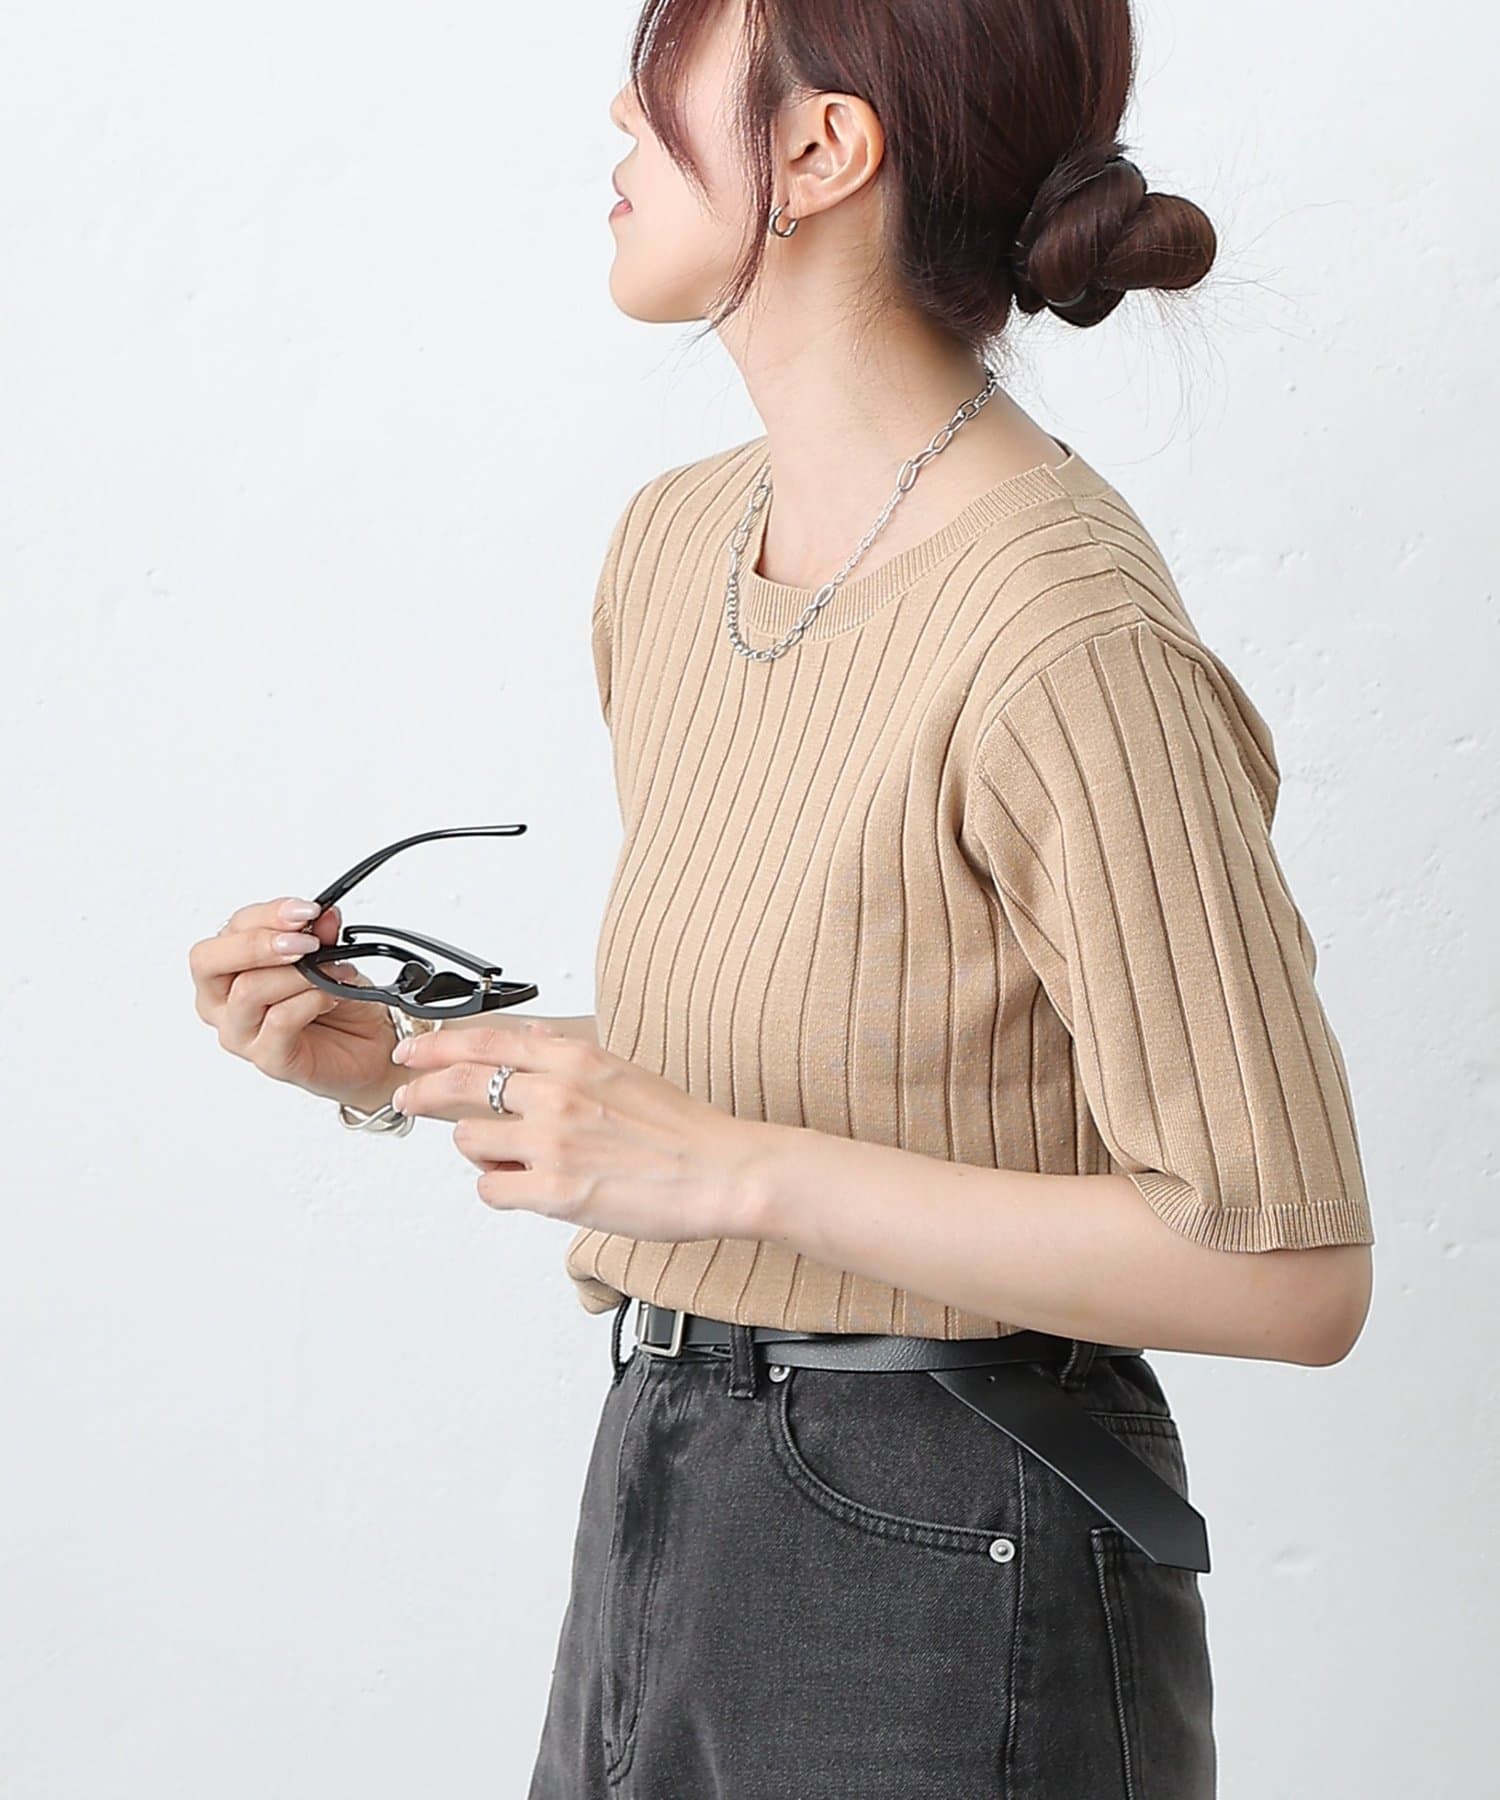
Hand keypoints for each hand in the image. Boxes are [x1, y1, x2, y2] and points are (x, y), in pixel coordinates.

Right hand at [189, 895, 408, 1111]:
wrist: (366, 1048)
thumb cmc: (335, 1003)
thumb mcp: (330, 957)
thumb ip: (321, 935)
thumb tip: (324, 916)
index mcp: (227, 968)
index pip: (228, 931)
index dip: (267, 915)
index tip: (307, 911)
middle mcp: (222, 1002)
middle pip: (208, 961)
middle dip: (260, 944)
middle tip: (307, 942)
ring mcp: (240, 1033)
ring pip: (248, 990)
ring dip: (298, 974)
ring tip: (333, 971)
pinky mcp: (267, 1059)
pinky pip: (279, 1021)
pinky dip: (311, 1001)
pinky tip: (331, 996)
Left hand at [388, 1018, 762, 1242]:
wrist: (722, 1172)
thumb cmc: (681, 1130)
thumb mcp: (622, 1070)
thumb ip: (568, 1057)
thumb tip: (529, 1043)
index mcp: (575, 1059)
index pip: (486, 1040)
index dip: (437, 1046)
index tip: (413, 1051)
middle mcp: (557, 1094)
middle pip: (460, 1083)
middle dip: (422, 1091)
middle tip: (408, 1099)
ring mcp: (553, 1143)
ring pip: (469, 1140)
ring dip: (480, 1150)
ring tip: (514, 1158)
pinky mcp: (556, 1193)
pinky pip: (491, 1189)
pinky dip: (499, 1189)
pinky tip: (526, 1187)